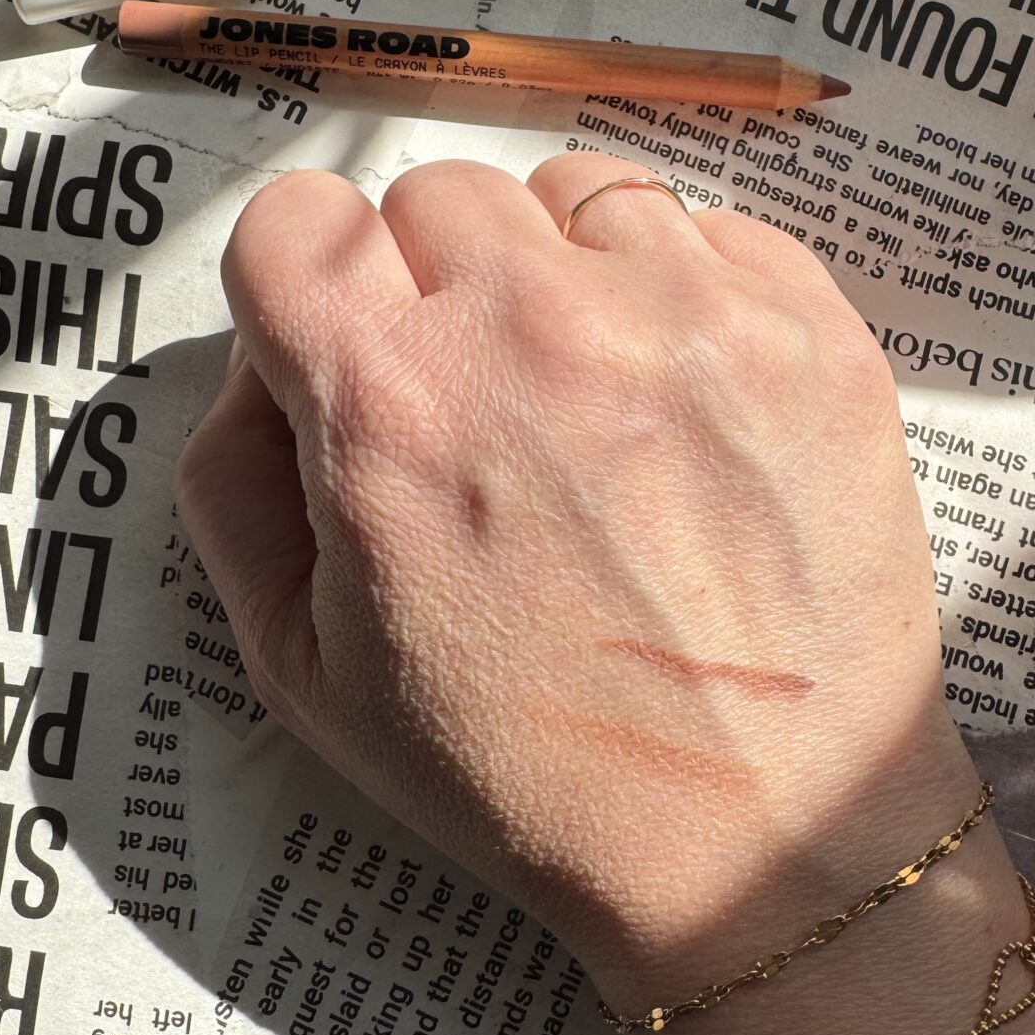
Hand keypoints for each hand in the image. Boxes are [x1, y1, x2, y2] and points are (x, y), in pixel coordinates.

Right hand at [176, 157, 977, 996]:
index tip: (343, 345)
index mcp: (389, 405)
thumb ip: (229, 486)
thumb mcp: (299, 670)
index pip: (295, 217)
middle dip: (430, 285)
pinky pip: (703, 226)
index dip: (304, 286)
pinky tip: (684, 402)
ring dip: (555, 270)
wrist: (760, 839)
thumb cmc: (526, 773)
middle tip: (476, 403)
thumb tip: (258, 367)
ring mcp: (685, 315)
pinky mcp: (804, 327)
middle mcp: (533, 327)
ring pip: (569, 194)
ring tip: (588, 396)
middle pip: (432, 194)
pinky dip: (676, 288)